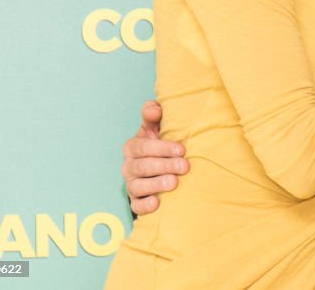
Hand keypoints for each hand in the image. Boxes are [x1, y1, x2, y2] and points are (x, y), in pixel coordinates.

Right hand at [121, 100, 188, 215]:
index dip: (162, 148)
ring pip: (139, 186)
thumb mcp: (155, 128)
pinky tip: (157, 203)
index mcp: (133, 147)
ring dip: (156, 184)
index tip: (181, 149)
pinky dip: (145, 205)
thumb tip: (153, 108)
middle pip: (144, 166)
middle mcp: (129, 166)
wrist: (156, 169)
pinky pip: (136, 206)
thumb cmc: (159, 144)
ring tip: (174, 183)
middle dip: (165, 166)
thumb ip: (153, 116)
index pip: (144, 147)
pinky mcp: (135, 201)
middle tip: (185, 166)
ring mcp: (131, 185)